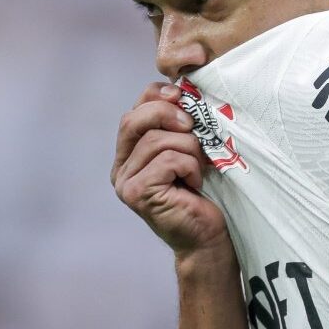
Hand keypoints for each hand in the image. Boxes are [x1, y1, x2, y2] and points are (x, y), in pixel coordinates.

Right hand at [112, 82, 228, 257]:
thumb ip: (179, 126)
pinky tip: (195, 183)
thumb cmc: (205, 194)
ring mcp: (125, 182)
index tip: (183, 97)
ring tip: (198, 169)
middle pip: (135, 119)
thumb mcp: (190, 151)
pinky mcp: (137, 193)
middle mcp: (121, 168)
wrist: (208, 237)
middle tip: (193, 127)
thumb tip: (182, 90)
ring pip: (157, 140)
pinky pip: (168, 160)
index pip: (135, 110)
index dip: (157, 96)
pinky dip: (190, 166)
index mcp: (130, 153)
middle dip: (169, 115)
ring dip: (189, 149)